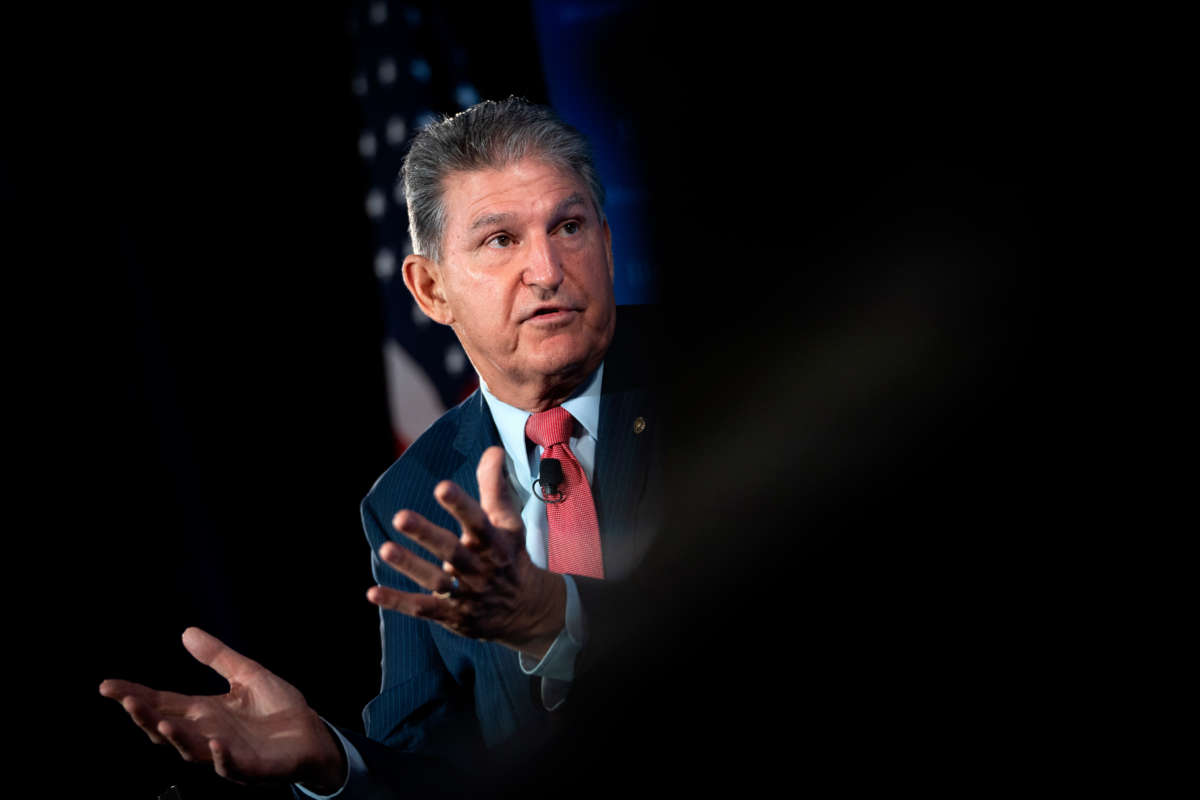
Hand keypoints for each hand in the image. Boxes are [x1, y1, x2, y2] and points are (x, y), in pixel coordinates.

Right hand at [99, 627, 344, 791]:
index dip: (136, 696)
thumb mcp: (247, 675)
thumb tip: (187, 632)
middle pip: (168, 729)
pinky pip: (233, 766)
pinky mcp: (253, 768)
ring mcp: (227, 754)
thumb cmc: (278, 709)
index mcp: (205, 714)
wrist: (313, 735)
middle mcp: (208, 735)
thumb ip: (218, 657)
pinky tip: (216, 745)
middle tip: (125, 701)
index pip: (163, 704)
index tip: (107, 685)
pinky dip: (223, 758)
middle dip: (145, 717)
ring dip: (177, 738)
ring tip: (160, 723)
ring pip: (193, 750)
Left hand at [367, 446, 565, 659]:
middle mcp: (480, 568)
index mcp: (494, 543)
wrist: (525, 610)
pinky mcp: (452, 615)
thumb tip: (492, 450)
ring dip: (410, 566)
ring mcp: (466, 594)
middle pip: (452, 551)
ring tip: (385, 549)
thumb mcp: (508, 523)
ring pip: (436, 581)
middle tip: (400, 516)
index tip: (441, 486)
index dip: (461, 505)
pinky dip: (397, 602)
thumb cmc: (509, 556)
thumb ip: (495, 487)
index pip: (478, 521)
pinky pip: (422, 609)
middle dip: (427, 534)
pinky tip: (372, 592)